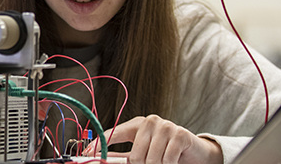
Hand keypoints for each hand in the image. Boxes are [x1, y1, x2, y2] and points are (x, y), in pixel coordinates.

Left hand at [85, 115, 222, 163]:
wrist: (194, 152)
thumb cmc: (164, 152)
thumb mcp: (142, 152)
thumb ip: (123, 156)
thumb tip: (101, 159)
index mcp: (136, 125)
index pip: (113, 133)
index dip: (99, 145)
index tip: (86, 154)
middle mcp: (149, 121)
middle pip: (135, 155)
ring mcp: (165, 126)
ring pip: (151, 160)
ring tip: (163, 162)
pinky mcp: (180, 134)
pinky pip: (167, 159)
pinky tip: (173, 160)